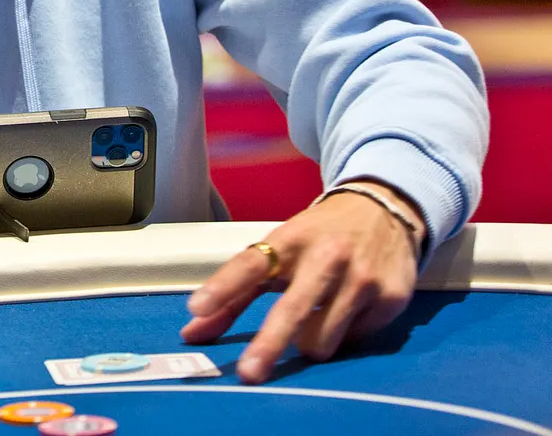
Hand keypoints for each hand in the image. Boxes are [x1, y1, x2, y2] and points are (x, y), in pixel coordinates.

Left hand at [181, 181, 423, 383]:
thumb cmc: (316, 238)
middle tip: (249, 373)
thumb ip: (235, 293)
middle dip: (269, 343)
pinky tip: (351, 308)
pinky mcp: (391, 299)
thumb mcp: (277, 252)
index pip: (250, 263)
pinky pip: (354, 341)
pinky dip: (344, 334)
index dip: (224, 286)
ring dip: (309, 342)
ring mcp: (362, 277)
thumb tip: (192, 332)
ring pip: (322, 339)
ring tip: (315, 318)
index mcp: (290, 239)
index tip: (197, 308)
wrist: (384, 211)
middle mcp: (326, 255)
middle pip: (291, 308)